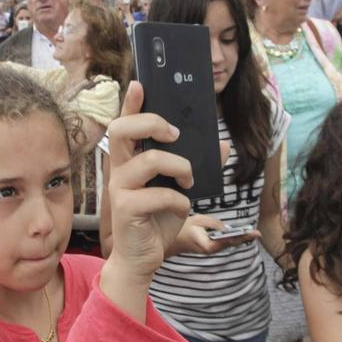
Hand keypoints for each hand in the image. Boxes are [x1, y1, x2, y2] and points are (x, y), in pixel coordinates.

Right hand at [103, 82, 195, 286]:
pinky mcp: (126, 209)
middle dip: (151, 122)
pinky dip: (180, 201)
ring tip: (189, 180)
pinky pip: (161, 195)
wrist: (143, 258)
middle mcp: (119, 170)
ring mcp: (120, 189)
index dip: (130, 102)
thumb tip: (222, 144)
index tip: (139, 83)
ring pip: (150, 160)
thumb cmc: (158, 220)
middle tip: (174, 133)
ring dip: (180, 167)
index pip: (125, 123)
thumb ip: (199, 165)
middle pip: (122, 129)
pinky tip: (181, 209)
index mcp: (129, 160)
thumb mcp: (181, 189)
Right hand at [168, 214, 254, 256]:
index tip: (252, 234)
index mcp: (208, 245)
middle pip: (231, 244)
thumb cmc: (183, 229)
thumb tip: (227, 228)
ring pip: (228, 244)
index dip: (241, 237)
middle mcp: (211, 250)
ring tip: (252, 233)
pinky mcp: (210, 247)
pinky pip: (224, 242)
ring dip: (239, 238)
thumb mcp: (199, 220)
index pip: (228, 241)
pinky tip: (240, 234)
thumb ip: (214, 224)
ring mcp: (211, 250)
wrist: (172, 239)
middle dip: (244, 238)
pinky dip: (233, 238)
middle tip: (257, 233)